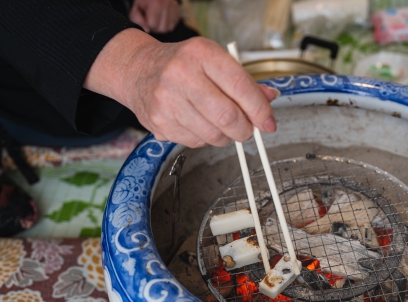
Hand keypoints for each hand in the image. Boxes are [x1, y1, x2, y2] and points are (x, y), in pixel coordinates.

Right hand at [84, 31, 278, 147]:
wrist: (138, 70)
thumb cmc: (182, 65)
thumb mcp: (214, 60)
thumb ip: (244, 81)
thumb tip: (270, 99)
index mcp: (201, 54)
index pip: (241, 87)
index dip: (260, 111)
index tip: (269, 123)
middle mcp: (181, 75)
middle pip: (227, 117)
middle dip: (245, 130)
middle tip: (247, 129)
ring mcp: (167, 100)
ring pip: (213, 135)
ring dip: (225, 136)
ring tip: (220, 124)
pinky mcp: (159, 122)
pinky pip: (195, 143)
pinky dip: (204, 139)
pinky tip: (199, 124)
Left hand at [129, 0, 180, 33]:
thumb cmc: (144, 1)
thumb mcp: (136, 7)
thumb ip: (137, 19)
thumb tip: (147, 30)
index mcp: (155, 3)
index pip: (153, 24)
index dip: (147, 25)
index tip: (145, 19)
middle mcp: (167, 4)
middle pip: (162, 29)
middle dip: (155, 28)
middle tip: (151, 21)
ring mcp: (174, 8)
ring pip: (168, 29)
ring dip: (161, 27)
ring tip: (156, 20)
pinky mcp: (178, 12)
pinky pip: (173, 26)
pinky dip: (167, 25)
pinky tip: (162, 19)